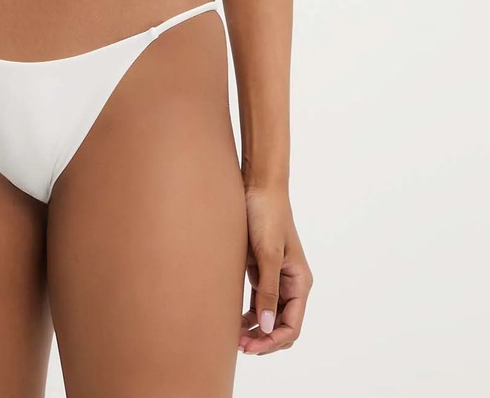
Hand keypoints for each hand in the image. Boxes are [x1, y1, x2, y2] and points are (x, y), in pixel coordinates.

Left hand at [238, 183, 312, 355]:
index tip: (251, 347)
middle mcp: (290, 283)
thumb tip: (268, 328)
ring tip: (234, 338)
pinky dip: (248, 315)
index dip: (273, 341)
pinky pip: (258, 302)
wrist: (258, 186)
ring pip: (269, 317)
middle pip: (282, 326)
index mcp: (300, 282)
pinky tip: (233, 321)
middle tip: (239, 346)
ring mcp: (275, 278)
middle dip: (264, 340)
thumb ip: (268, 292)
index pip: (292, 326)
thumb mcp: (268, 254)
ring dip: (255, 330)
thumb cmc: (267, 215)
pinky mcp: (261, 270)